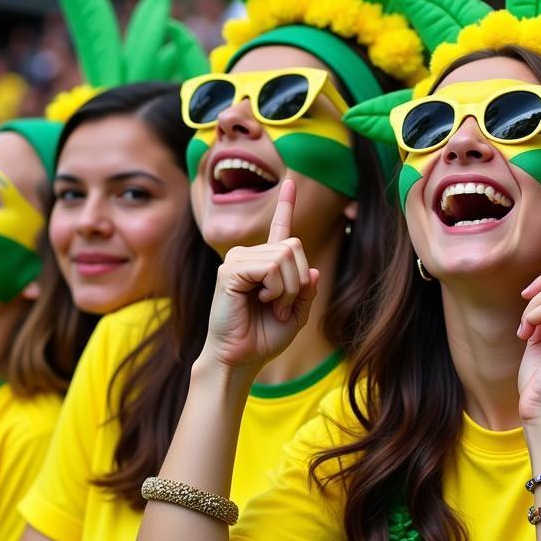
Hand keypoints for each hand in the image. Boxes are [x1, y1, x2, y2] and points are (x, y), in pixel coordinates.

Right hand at [201, 180, 318, 378]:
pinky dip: (276, 289)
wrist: (241, 358)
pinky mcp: (230, 270)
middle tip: (281, 306)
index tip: (291, 182)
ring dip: (287, 289)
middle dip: (298, 282)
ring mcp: (238, 260)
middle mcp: (249, 255)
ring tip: (270, 307)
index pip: (280, 229)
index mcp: (265, 263)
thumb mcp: (296, 313)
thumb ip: (306, 289)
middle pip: (294, 246)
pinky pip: (271, 267)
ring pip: (285, 257)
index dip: (286, 205)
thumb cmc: (263, 338)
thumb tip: (311, 270)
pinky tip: (260, 302)